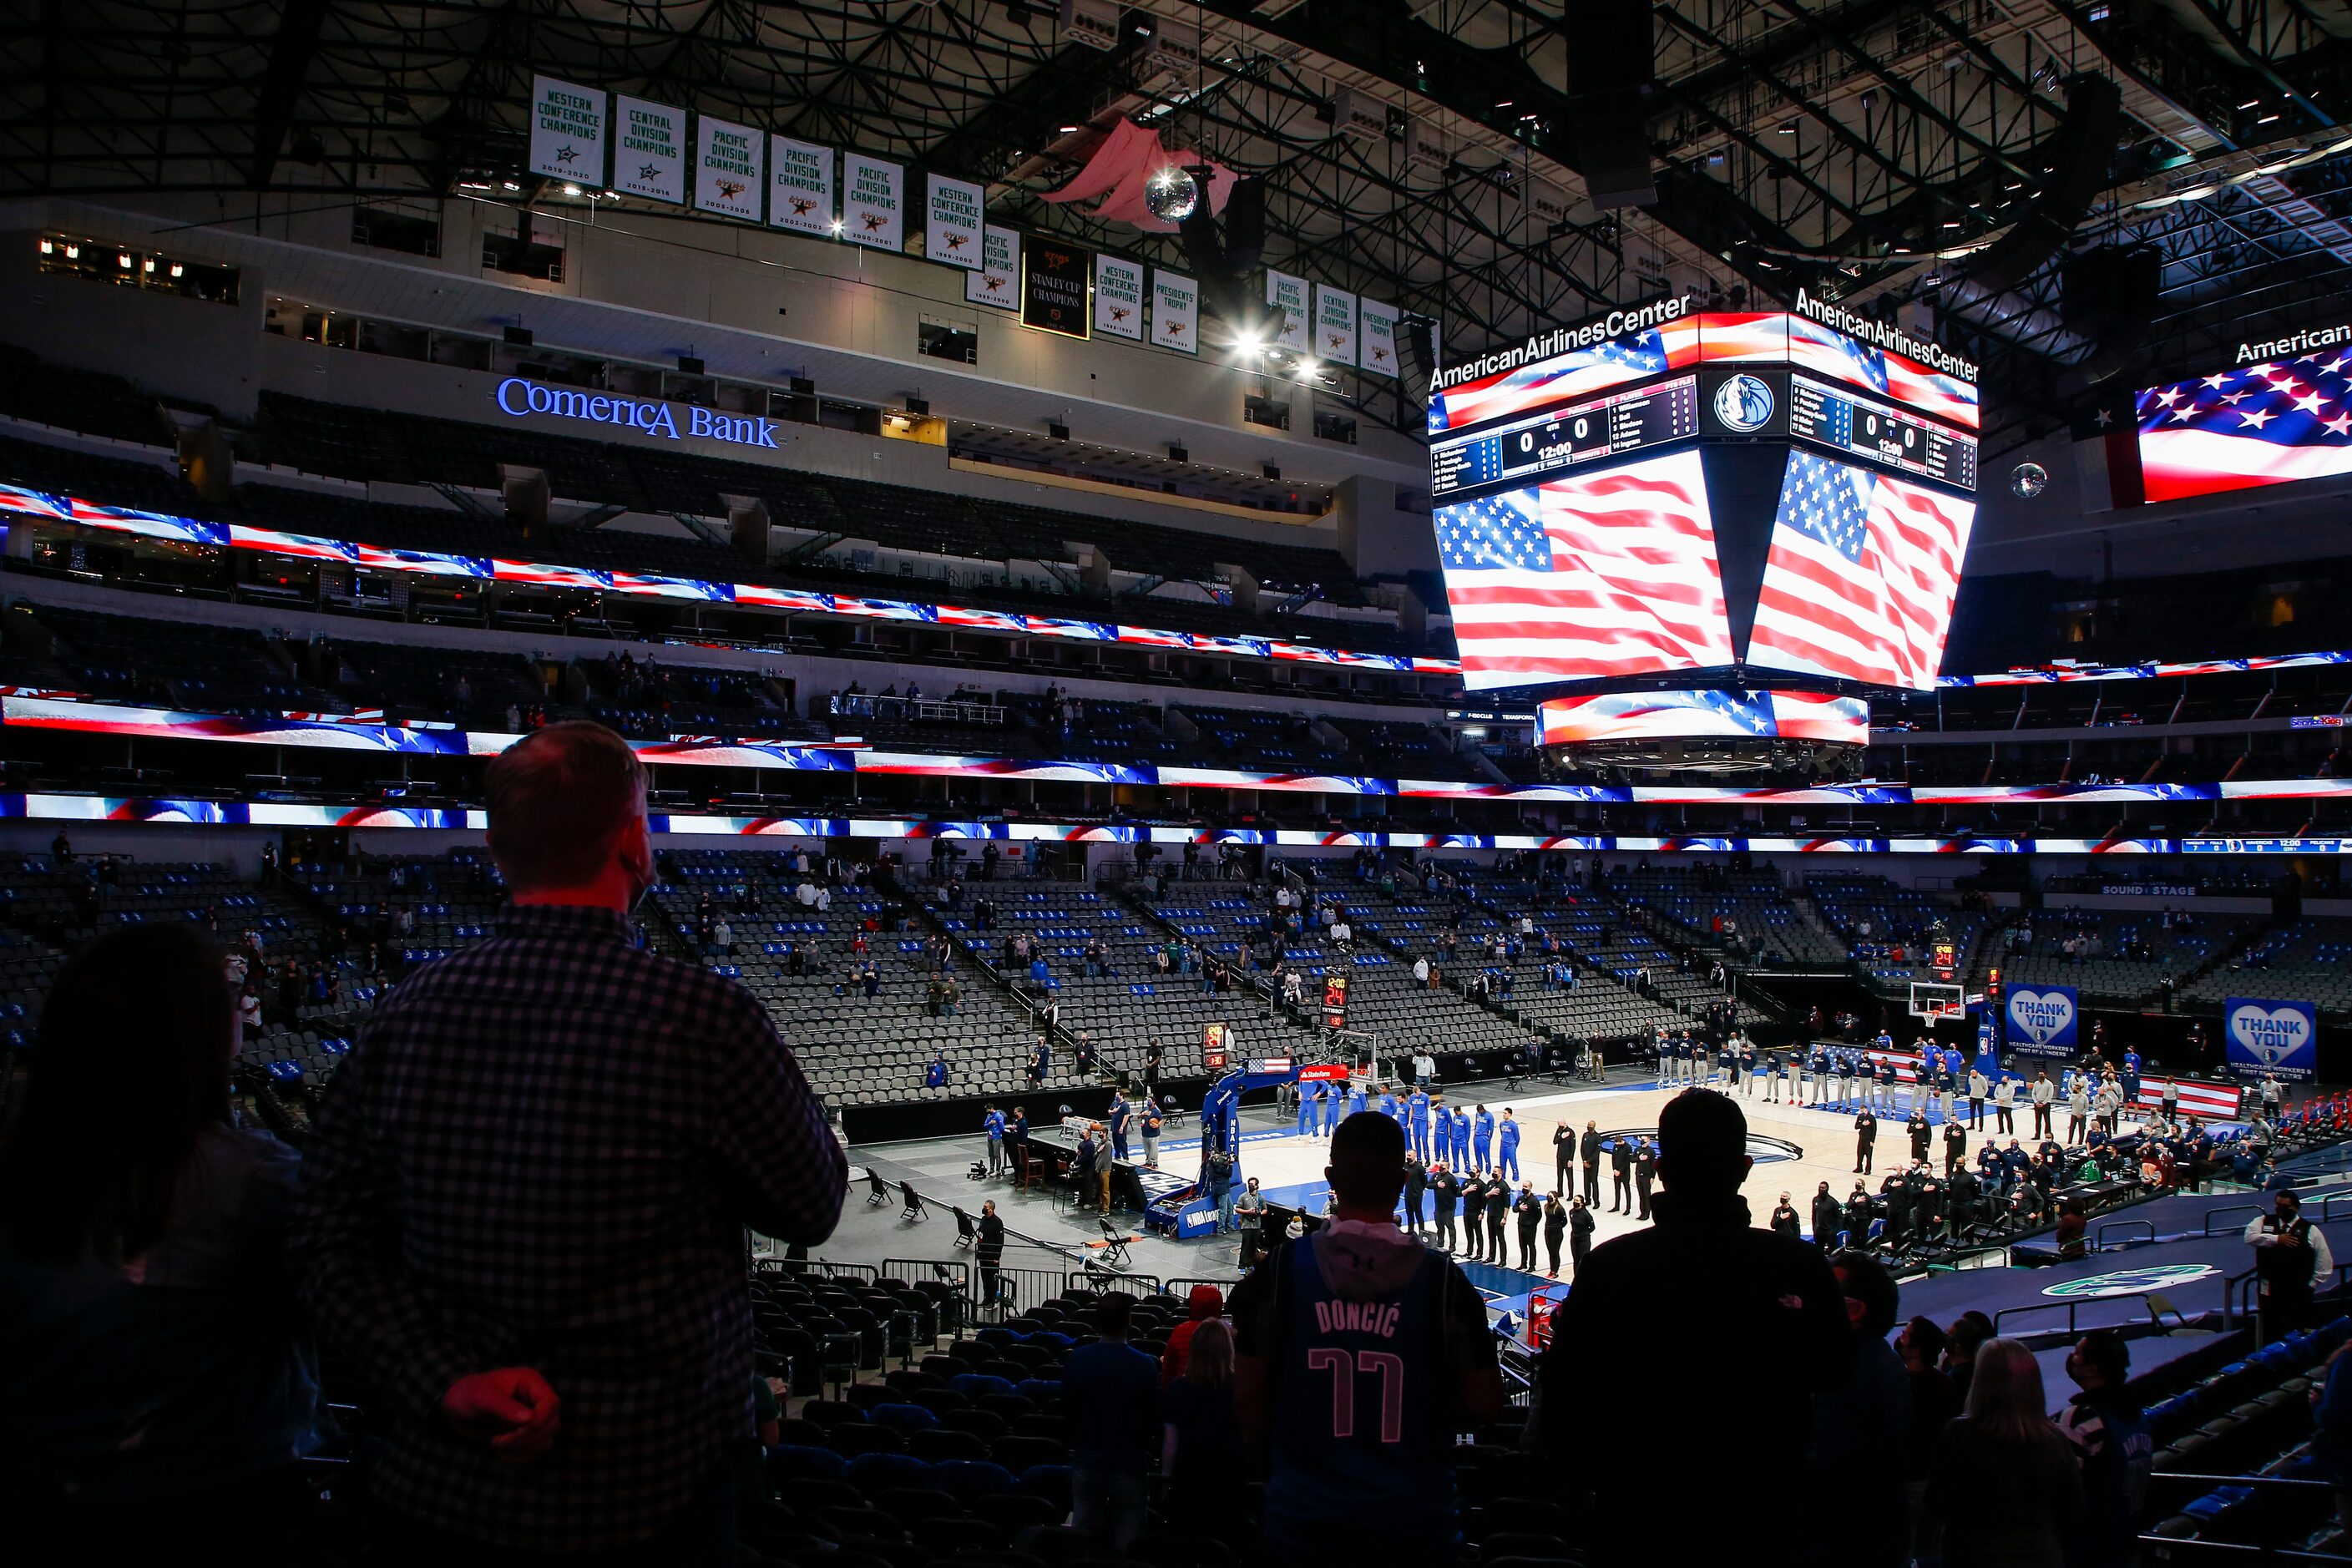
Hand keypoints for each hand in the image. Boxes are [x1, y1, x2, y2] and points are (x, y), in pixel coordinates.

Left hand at [443, 1367, 561, 1462]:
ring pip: (546, 1439)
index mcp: (530, 1383)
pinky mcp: (525, 1433)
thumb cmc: (466, 1394)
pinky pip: (536, 1449)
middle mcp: (535, 1399)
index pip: (552, 1403)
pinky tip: (501, 1453)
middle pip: (552, 1424)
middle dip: (527, 1438)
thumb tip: (530, 1419)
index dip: (539, 1422)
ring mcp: (532, 1417)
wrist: (454, 1406)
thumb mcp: (481, 1397)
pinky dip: (521, 1455)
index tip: (514, 1433)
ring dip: (524, 1448)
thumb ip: (505, 1407)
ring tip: (499, 1445)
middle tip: (499, 1441)